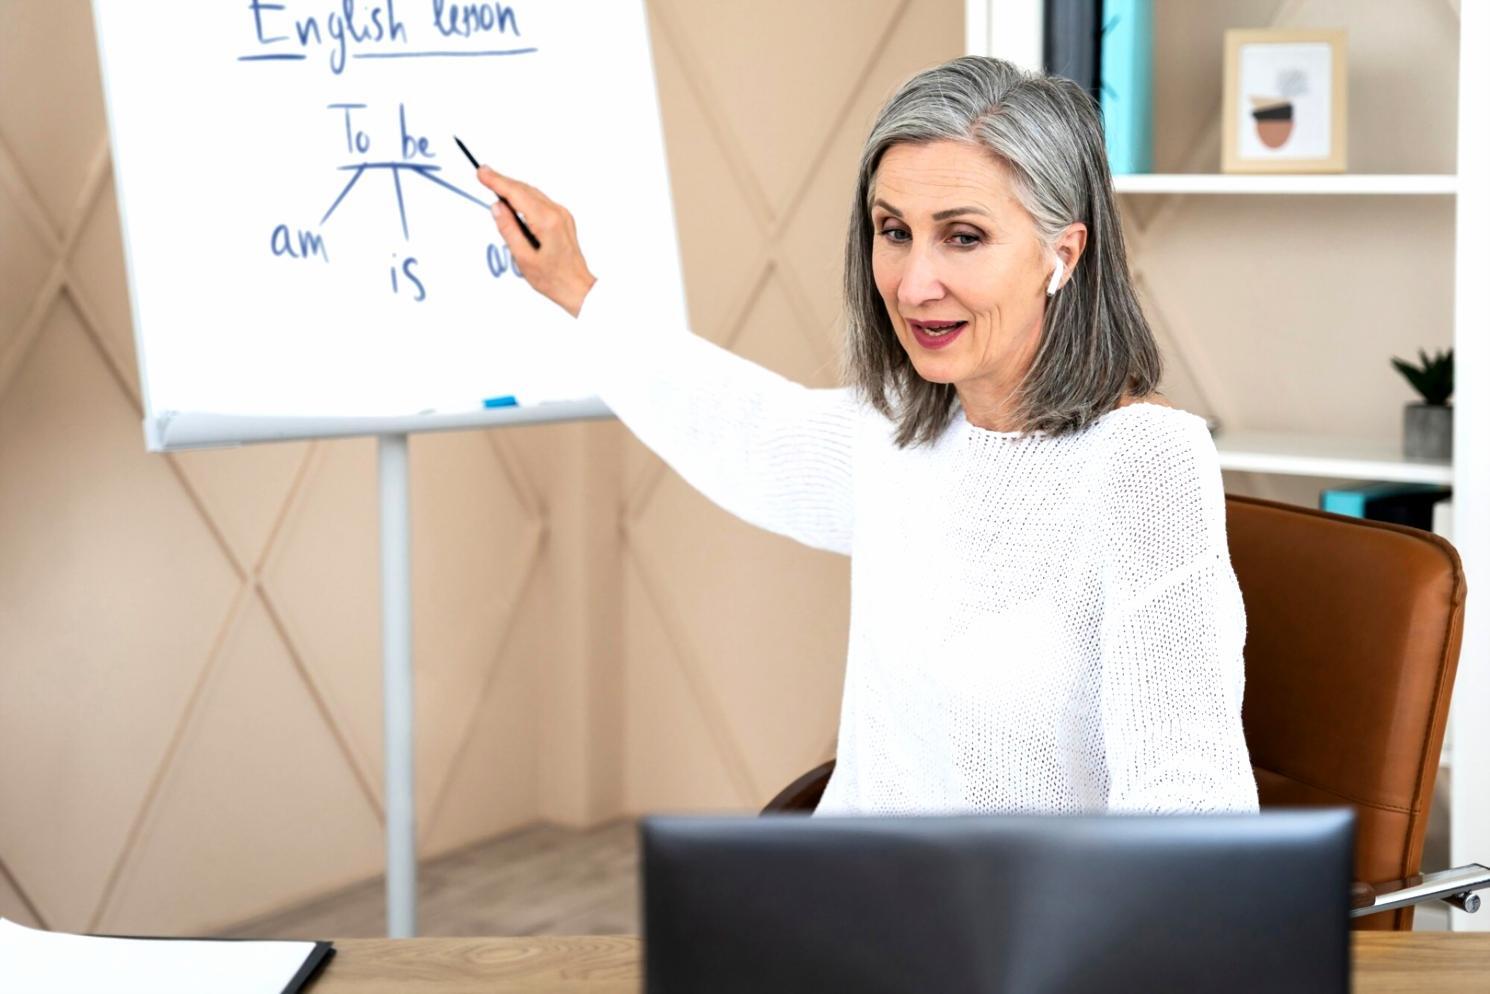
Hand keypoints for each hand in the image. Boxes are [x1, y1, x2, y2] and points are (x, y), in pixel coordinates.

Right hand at [476, 166, 596, 317]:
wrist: (576, 287)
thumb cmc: (553, 278)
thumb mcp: (523, 258)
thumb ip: (509, 230)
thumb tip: (497, 208)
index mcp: (547, 222)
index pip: (517, 194)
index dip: (497, 181)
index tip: (482, 172)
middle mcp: (557, 213)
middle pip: (524, 190)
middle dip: (502, 181)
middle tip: (483, 174)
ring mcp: (562, 214)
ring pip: (532, 193)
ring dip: (512, 188)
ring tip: (493, 183)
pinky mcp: (562, 218)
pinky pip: (539, 201)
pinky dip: (523, 197)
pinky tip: (512, 199)